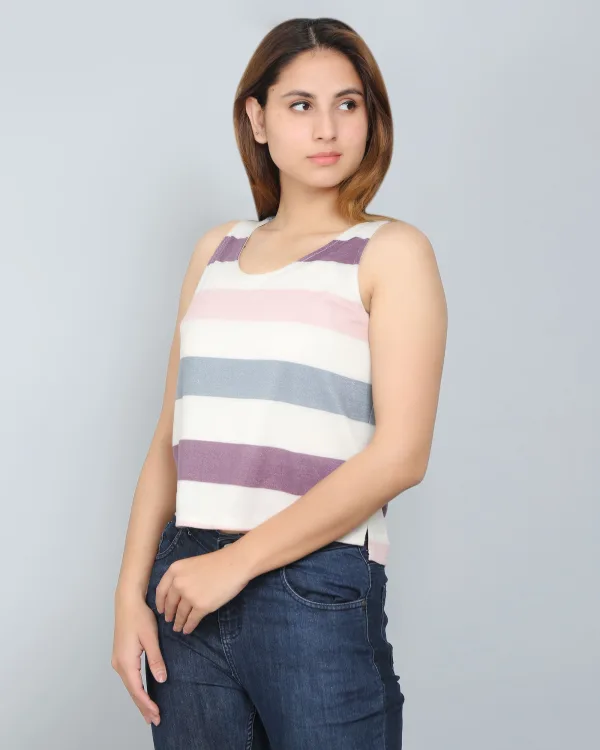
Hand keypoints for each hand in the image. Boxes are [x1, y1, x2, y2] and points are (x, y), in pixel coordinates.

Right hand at [111, 593, 165, 726]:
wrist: (127, 602)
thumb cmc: (140, 617)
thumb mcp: (151, 638)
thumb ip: (156, 660)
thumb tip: (161, 679)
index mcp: (126, 661)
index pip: (137, 689)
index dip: (147, 703)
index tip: (156, 714)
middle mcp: (119, 664)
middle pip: (132, 691)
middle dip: (143, 706)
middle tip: (154, 720)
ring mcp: (118, 660)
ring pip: (130, 685)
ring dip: (140, 699)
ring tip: (150, 712)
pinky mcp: (121, 656)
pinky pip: (129, 678)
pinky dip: (136, 689)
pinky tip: (142, 693)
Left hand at [155, 544, 250, 633]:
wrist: (234, 564)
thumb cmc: (217, 562)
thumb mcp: (192, 564)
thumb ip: (182, 576)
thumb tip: (176, 592)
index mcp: (175, 570)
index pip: (161, 590)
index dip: (160, 602)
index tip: (160, 610)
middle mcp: (178, 583)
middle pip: (170, 603)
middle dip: (169, 614)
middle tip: (168, 620)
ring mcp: (189, 596)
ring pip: (180, 614)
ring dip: (178, 622)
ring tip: (178, 628)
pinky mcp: (201, 607)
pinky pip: (191, 620)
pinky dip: (188, 626)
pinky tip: (187, 630)